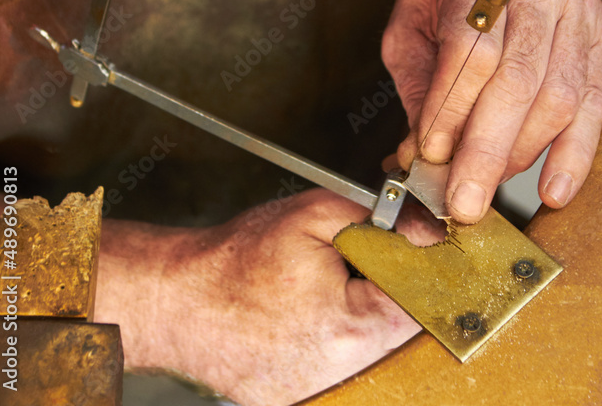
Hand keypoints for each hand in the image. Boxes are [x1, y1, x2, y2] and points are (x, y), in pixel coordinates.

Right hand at [95, 188, 443, 405]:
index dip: (417, 272)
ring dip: (353, 318)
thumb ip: (378, 218)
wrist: (174, 299)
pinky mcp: (292, 400)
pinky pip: (328, 367)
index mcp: (350, 327)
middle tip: (346, 267)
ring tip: (312, 292)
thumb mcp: (312, 214)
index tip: (410, 254)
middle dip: (381, 292)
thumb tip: (426, 232)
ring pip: (362, 352)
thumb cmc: (235, 259)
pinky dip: (322, 340)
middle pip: (392, 331)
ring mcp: (313, 392)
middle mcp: (337, 372)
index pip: (419, 304)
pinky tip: (295, 318)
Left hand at [381, 0, 601, 223]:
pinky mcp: (601, 40)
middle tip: (463, 202)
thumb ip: (417, 81)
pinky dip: (576, 152)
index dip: (452, 107)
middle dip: (486, 150)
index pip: (471, 49)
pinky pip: (594, 104)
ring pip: (557, 96)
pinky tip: (555, 188)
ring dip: (522, 154)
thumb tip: (418, 151)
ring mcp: (576, 15)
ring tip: (489, 188)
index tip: (430, 153)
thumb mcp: (415, 14)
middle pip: (516, 80)